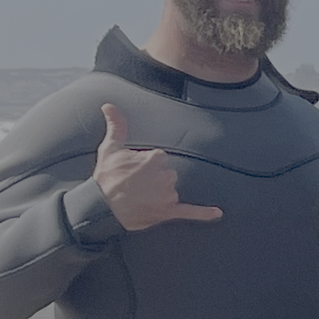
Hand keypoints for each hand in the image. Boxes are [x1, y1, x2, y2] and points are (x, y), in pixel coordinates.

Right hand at [93, 104, 222, 231]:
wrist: (100, 206)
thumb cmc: (105, 177)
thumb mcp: (109, 148)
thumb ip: (116, 125)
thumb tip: (108, 105)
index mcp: (156, 158)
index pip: (161, 158)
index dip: (146, 165)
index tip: (133, 170)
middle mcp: (166, 176)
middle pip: (168, 175)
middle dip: (154, 180)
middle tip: (134, 185)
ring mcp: (168, 195)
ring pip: (171, 191)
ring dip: (159, 195)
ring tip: (139, 197)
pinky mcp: (167, 211)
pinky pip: (190, 212)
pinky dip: (204, 213)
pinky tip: (218, 213)